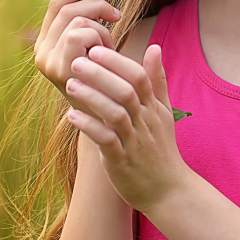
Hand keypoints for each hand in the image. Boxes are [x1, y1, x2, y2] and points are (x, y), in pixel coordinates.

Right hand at [33, 0, 121, 96]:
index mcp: (46, 41)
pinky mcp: (58, 69)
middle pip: (65, 6)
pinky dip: (99, 39)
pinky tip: (106, 56)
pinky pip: (80, 34)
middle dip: (95, 4)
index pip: (56, 2)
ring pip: (75, 19)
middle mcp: (41, 50)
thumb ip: (89, 17)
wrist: (108, 117)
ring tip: (109, 48)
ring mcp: (47, 60)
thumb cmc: (107, 78)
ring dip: (101, 29)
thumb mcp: (96, 44)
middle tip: (116, 15)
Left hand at [64, 44, 190, 211]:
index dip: (117, 61)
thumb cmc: (161, 149)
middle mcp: (145, 122)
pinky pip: (106, 140)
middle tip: (77, 61)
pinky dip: (89, 127)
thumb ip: (158, 80)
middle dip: (101, 74)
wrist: (169, 191)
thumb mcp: (164, 113)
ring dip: (92, 97)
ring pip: (115, 114)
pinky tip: (72, 116)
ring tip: (70, 84)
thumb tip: (154, 47)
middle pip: (126, 91)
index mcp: (153, 108)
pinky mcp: (122, 161)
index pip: (139, 77)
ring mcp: (134, 141)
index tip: (96, 48)